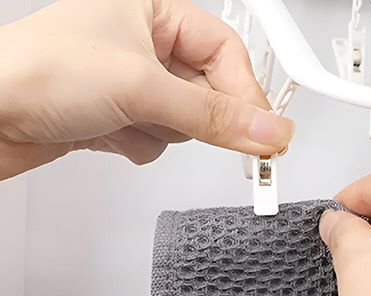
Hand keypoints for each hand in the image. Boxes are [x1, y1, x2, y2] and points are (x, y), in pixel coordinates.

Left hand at [0, 0, 293, 178]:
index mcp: (154, 10)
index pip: (225, 53)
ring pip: (184, 121)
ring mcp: (132, 83)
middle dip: (198, 116)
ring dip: (162, 131)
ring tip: (129, 120)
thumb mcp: (143, 88)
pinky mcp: (119, 116)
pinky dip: (140, 144)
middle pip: (208, 89)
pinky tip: (110, 134)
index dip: (245, 94)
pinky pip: (157, 139)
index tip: (265, 134)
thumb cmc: (37, 73)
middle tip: (216, 137)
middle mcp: (145, 44)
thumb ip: (214, 116)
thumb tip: (269, 131)